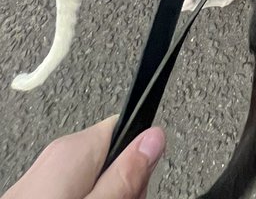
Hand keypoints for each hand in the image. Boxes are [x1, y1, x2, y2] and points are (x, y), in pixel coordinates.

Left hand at [3, 118, 164, 198]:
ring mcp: (44, 175)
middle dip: (121, 185)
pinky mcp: (36, 192)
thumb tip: (154, 137)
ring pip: (93, 177)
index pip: (126, 128)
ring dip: (104, 196)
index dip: (139, 159)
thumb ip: (126, 174)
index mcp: (75, 149)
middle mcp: (57, 154)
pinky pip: (73, 189)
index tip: (135, 187)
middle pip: (111, 156)